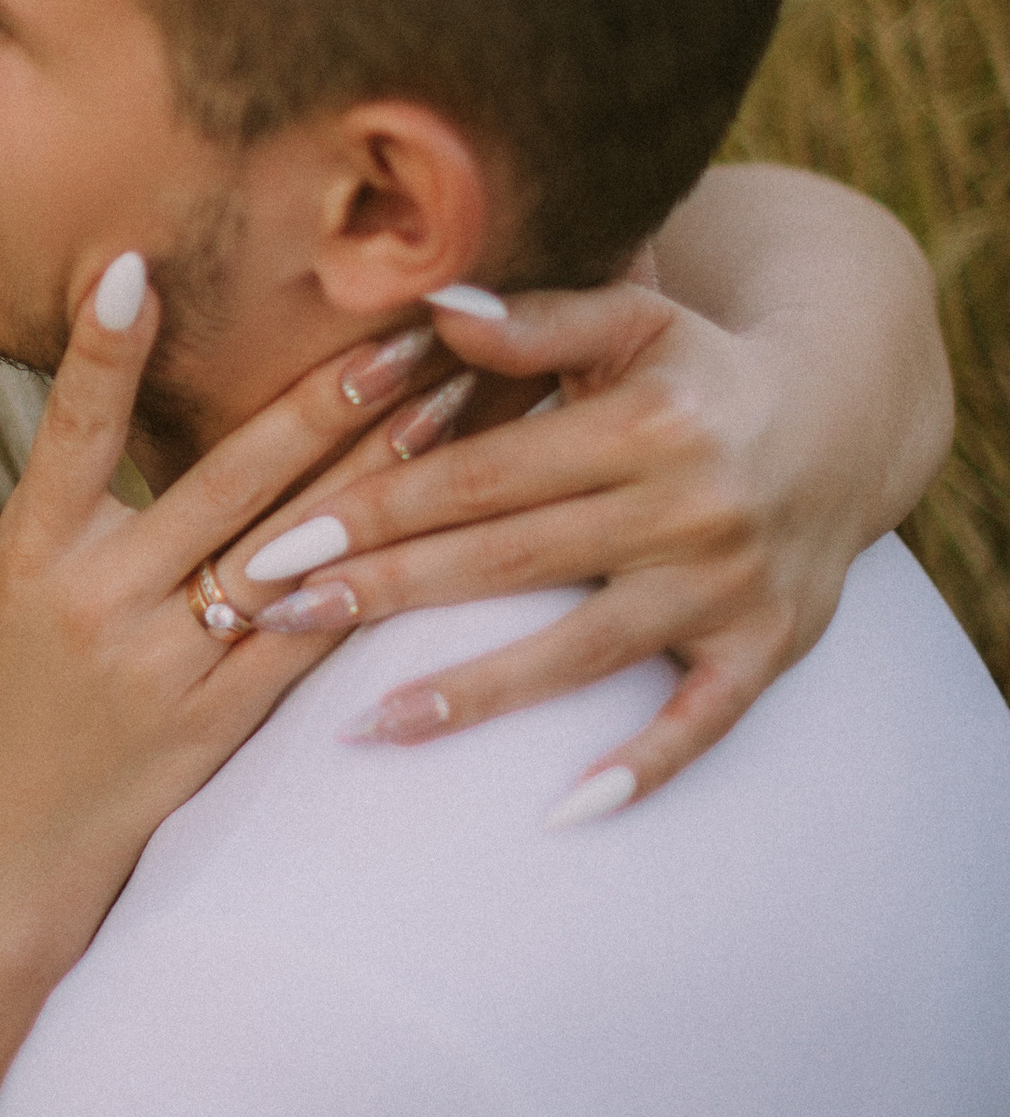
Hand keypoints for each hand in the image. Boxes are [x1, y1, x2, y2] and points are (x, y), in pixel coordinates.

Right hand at [0, 268, 423, 961]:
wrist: (0, 863)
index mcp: (31, 556)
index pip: (72, 431)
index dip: (103, 351)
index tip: (138, 265)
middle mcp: (104, 604)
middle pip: (225, 484)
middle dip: (320, 400)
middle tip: (402, 326)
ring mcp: (170, 668)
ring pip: (287, 553)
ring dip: (375, 475)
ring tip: (451, 402)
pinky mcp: (223, 723)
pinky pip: (306, 642)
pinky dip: (368, 580)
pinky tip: (433, 528)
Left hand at [224, 279, 861, 804]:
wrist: (841, 421)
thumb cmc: (696, 369)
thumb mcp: (632, 320)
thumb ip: (533, 318)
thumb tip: (430, 306)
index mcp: (641, 421)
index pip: (480, 475)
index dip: (375, 506)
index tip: (277, 539)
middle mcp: (687, 506)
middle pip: (509, 560)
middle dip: (385, 592)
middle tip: (274, 618)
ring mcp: (727, 586)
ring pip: (582, 652)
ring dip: (472, 694)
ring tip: (360, 726)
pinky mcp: (766, 647)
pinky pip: (701, 723)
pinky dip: (641, 768)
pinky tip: (560, 810)